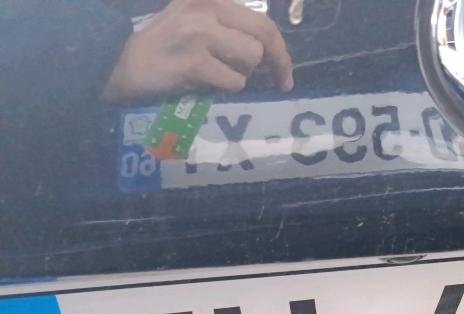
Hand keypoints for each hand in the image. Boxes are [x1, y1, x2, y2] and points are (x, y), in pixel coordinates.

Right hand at [102, 0, 293, 103]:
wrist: (113, 63)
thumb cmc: (158, 49)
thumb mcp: (190, 22)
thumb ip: (225, 27)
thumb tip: (266, 50)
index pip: (260, 19)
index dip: (280, 48)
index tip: (284, 71)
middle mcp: (206, 9)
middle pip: (264, 36)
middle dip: (278, 62)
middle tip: (283, 83)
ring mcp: (200, 33)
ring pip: (250, 59)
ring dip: (239, 75)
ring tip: (214, 76)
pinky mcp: (195, 61)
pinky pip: (233, 81)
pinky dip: (222, 89)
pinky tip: (201, 83)